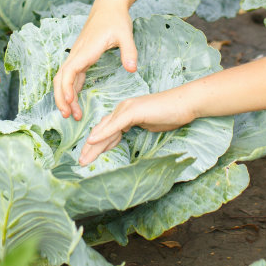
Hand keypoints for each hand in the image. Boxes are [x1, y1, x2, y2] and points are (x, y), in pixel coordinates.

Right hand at [52, 0, 136, 119]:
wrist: (108, 6)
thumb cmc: (116, 19)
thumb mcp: (126, 34)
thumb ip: (129, 51)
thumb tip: (132, 69)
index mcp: (86, 50)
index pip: (70, 71)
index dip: (67, 87)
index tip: (69, 101)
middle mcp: (77, 53)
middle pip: (61, 78)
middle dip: (60, 97)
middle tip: (66, 115)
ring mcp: (77, 55)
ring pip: (64, 78)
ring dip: (64, 96)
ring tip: (71, 114)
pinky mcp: (81, 57)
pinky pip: (71, 76)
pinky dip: (71, 90)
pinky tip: (75, 102)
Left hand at [78, 91, 196, 166]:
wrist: (184, 104)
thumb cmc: (170, 114)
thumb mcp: (148, 126)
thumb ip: (134, 129)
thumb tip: (124, 137)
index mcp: (125, 113)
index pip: (106, 130)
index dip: (97, 144)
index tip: (88, 157)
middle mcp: (122, 109)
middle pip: (101, 130)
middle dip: (90, 147)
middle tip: (80, 161)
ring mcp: (127, 109)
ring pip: (105, 129)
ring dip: (93, 145)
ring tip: (83, 158)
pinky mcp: (133, 111)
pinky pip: (115, 125)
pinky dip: (104, 133)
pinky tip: (93, 140)